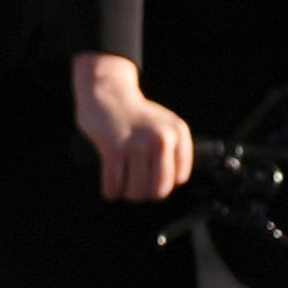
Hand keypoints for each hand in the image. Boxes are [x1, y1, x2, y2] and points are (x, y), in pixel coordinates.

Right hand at [75, 55, 193, 205]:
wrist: (108, 92)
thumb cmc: (136, 116)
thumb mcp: (165, 125)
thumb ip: (174, 150)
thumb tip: (171, 186)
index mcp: (178, 133)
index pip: (179, 178)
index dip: (163, 183)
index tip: (151, 178)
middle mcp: (161, 138)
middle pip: (158, 189)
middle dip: (145, 194)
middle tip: (135, 188)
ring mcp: (137, 143)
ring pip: (136, 191)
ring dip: (127, 195)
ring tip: (123, 187)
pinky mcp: (113, 147)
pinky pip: (114, 184)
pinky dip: (110, 192)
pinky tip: (110, 189)